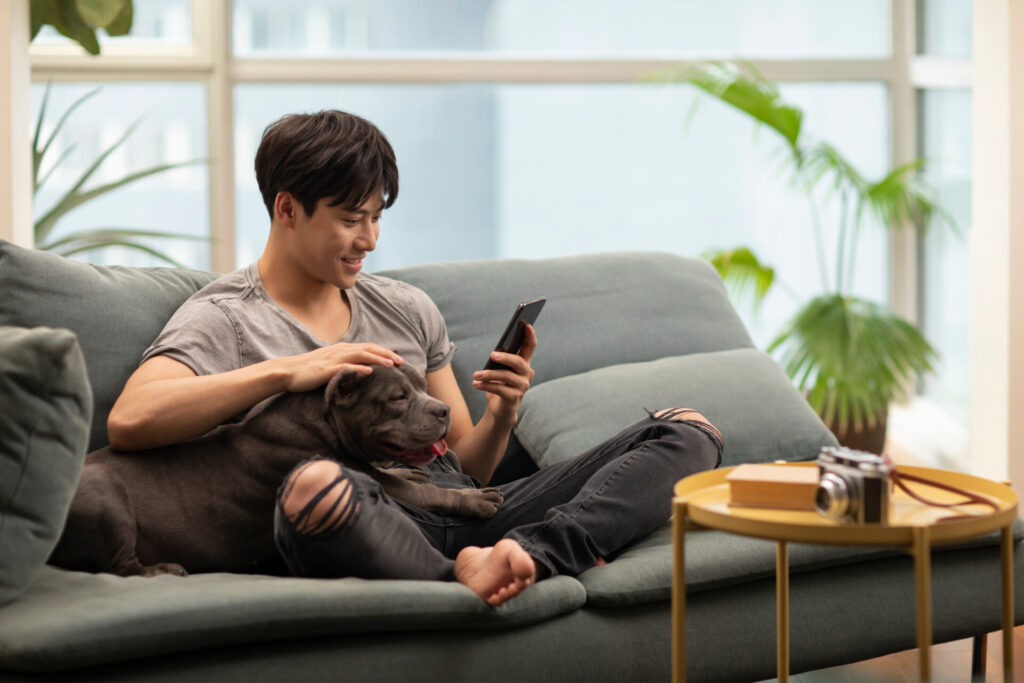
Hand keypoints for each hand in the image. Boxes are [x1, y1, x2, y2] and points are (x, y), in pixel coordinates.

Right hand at [278, 342, 402, 392]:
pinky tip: (369, 371)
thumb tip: (360, 369)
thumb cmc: (308, 370)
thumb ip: (344, 364)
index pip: (367, 347)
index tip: (397, 358)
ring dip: (377, 359)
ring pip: (360, 355)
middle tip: (400, 361)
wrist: (287, 372)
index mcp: (342, 349)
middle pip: (368, 349)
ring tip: (391, 365)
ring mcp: (333, 359)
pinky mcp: (326, 369)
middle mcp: (340, 350)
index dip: (383, 351)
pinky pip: (345, 367)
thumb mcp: (330, 364)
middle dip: (385, 354)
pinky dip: (358, 368)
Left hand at [471, 324, 536, 424]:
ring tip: (476, 375)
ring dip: (489, 375)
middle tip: (492, 354)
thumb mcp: (500, 370)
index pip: (530, 347)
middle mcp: (526, 374)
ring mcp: (522, 387)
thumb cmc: (500, 385)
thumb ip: (501, 361)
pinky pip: (499, 390)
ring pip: (506, 377)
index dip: (530, 336)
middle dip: (506, 357)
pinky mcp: (514, 398)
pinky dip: (486, 386)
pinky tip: (475, 384)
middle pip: (519, 362)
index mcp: (524, 364)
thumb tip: (495, 353)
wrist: (501, 410)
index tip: (527, 325)